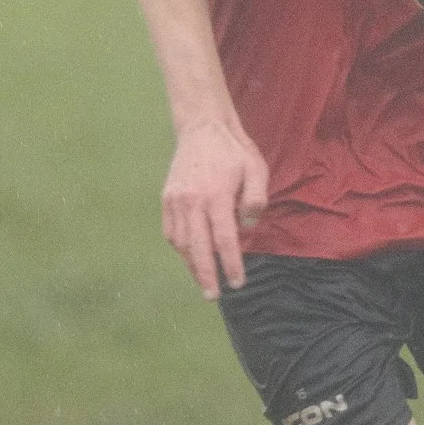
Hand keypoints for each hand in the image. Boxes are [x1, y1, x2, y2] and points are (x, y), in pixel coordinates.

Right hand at [160, 118, 268, 299]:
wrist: (202, 128)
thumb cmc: (235, 152)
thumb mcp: (256, 170)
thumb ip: (255, 201)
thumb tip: (247, 229)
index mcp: (216, 196)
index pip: (225, 240)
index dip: (232, 264)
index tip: (238, 282)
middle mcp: (192, 202)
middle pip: (198, 248)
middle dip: (206, 275)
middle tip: (213, 296)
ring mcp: (175, 201)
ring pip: (181, 243)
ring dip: (191, 265)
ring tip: (203, 281)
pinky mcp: (166, 199)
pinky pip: (171, 232)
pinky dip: (180, 248)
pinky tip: (190, 257)